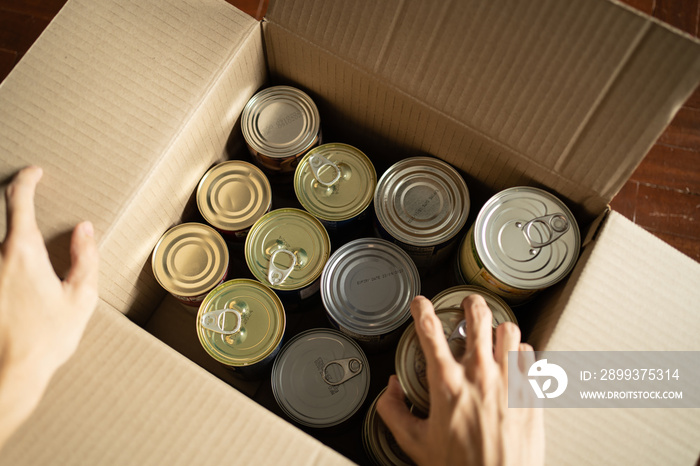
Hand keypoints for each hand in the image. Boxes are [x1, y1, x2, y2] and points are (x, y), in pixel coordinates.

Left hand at [0, 166, 98, 445]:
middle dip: (21, 214)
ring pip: (1, 248)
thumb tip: (84, 229)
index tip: (35, 172)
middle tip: (36, 217)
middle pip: (6, 224)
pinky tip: (24, 290)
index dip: (27, 181)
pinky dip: (10, 267)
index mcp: (23, 253)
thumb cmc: (48, 338)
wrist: (10, 373)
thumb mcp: (80, 297)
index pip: (19, 202)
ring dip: (16, 247)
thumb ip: (85, 257)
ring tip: (35, 269)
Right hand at [377, 295, 543, 465]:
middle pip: (478, 318)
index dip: (422, 310)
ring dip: (499, 328)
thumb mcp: (415, 443)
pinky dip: (520, 352)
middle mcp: (480, 375)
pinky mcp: (531, 394)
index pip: (430, 332)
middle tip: (467, 304)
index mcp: (448, 384)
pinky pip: (530, 357)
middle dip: (471, 303)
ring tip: (494, 332)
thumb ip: (394, 412)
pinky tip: (514, 359)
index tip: (420, 304)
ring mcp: (509, 382)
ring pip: (510, 331)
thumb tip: (391, 390)